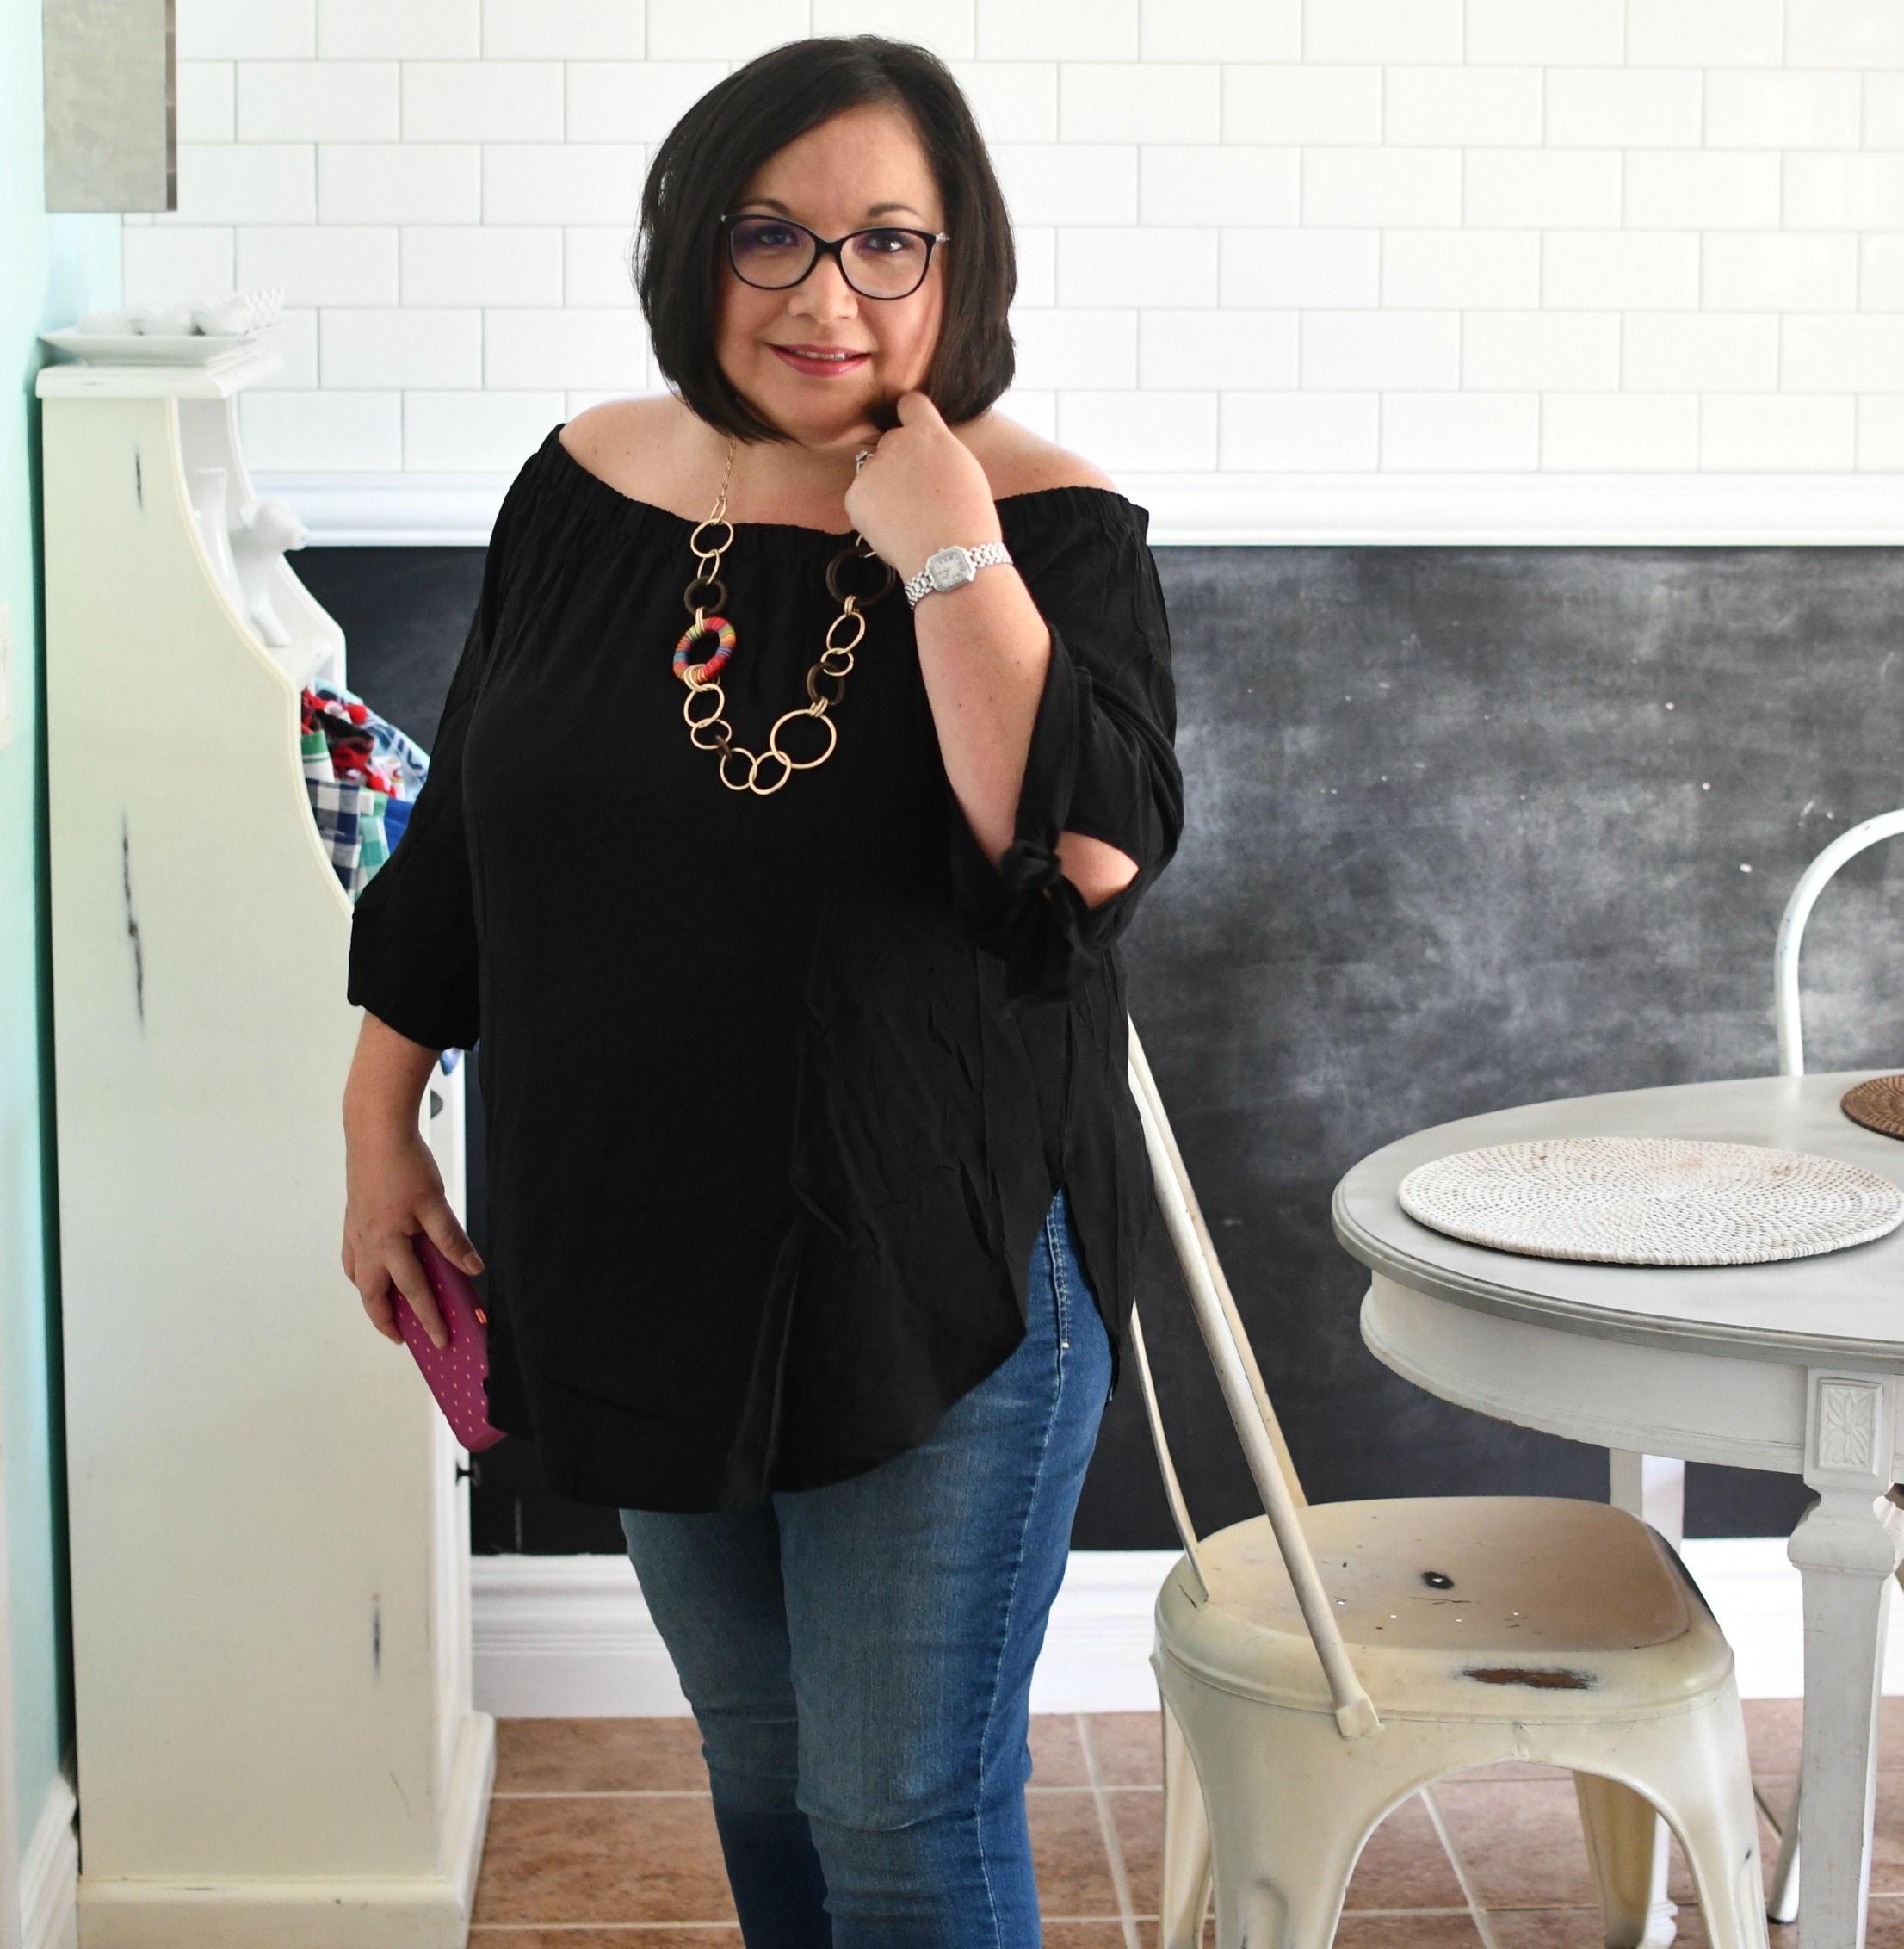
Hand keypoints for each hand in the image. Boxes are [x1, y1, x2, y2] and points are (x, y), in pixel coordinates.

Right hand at [341, 1115, 480, 1350]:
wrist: (374, 1131)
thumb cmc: (404, 1164)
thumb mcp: (435, 1204)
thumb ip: (451, 1240)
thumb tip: (471, 1268)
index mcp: (389, 1244)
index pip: (414, 1291)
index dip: (428, 1318)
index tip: (441, 1341)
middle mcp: (367, 1244)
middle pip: (373, 1296)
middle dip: (387, 1321)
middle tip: (404, 1338)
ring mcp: (355, 1232)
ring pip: (358, 1278)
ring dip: (371, 1299)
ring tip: (386, 1311)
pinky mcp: (352, 1218)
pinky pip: (351, 1258)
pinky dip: (360, 1273)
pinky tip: (371, 1271)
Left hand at [843, 391, 999, 582]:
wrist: (950, 556)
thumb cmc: (968, 519)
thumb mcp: (965, 469)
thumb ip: (939, 450)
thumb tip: (924, 451)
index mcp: (928, 433)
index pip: (910, 403)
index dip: (911, 416)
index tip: (911, 429)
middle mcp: (896, 443)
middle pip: (891, 443)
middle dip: (899, 461)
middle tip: (917, 495)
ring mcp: (872, 469)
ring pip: (874, 472)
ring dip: (885, 488)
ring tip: (907, 517)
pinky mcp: (855, 496)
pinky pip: (861, 498)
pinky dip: (872, 512)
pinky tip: (894, 528)